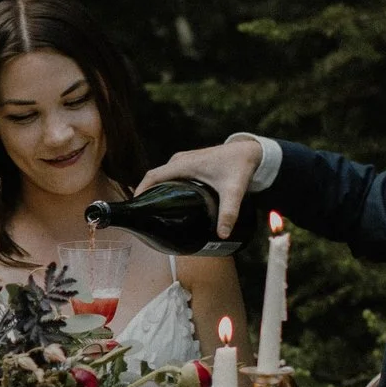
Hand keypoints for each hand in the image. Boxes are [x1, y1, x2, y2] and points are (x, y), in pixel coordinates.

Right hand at [133, 138, 261, 237]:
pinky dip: (164, 187)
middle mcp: (180, 161)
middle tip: (145, 216)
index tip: (135, 208)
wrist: (250, 151)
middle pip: (154, 178)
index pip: (153, 176)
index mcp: (183, 164)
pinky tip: (169, 202)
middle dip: (146, 195)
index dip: (141, 191)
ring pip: (162, 176)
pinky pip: (170, 175)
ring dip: (155, 191)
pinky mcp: (189, 164)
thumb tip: (222, 234)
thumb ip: (229, 212)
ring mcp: (184, 161)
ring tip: (153, 212)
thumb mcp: (234, 190)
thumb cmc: (240, 167)